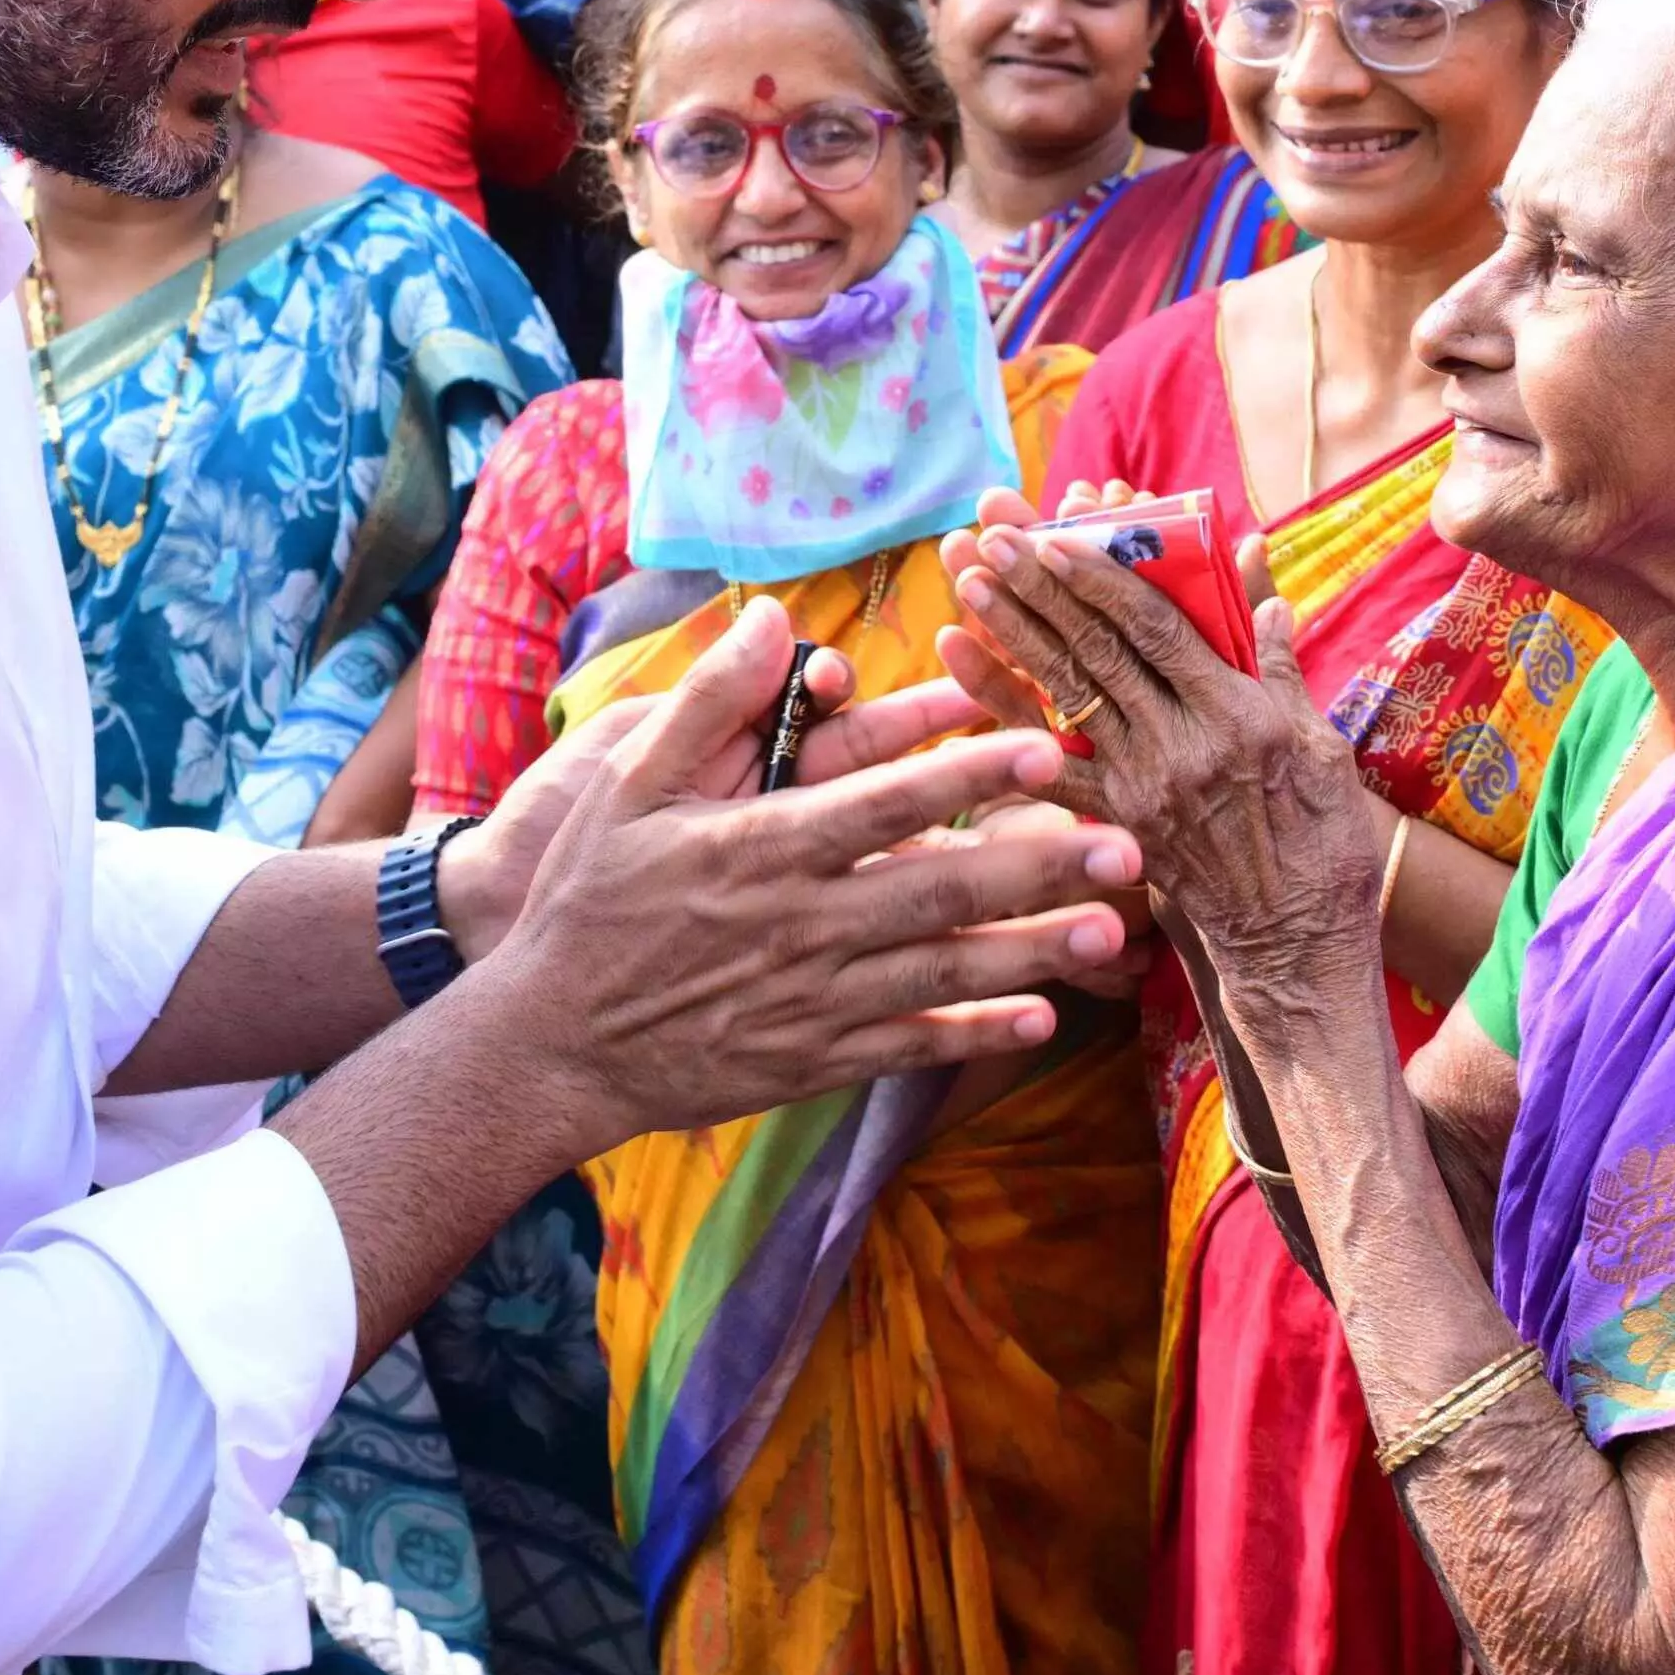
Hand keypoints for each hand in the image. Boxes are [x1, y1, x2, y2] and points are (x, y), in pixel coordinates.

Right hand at [476, 601, 1143, 1155]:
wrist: (549, 1043)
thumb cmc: (591, 900)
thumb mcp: (627, 785)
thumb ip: (707, 700)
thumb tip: (770, 615)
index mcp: (759, 847)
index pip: (881, 802)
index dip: (966, 771)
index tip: (1042, 744)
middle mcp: (797, 924)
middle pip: (937, 889)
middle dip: (1037, 865)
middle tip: (1125, 844)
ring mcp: (809, 999)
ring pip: (941, 970)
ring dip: (1032, 951)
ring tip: (1112, 932)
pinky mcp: (812, 1059)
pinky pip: (908, 1044)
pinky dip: (975, 1033)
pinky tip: (1042, 1018)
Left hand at [936, 506, 1388, 1039]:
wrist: (1297, 944)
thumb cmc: (1323, 842)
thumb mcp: (1322, 746)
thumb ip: (1283, 667)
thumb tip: (1262, 588)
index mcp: (1237, 717)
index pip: (1157, 631)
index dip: (1102, 579)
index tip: (1057, 533)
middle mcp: (1182, 747)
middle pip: (1099, 651)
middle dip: (1040, 588)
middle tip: (991, 536)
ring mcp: (1142, 788)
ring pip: (1066, 696)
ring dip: (1013, 635)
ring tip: (968, 583)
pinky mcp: (1116, 825)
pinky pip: (1049, 768)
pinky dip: (1003, 720)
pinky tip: (966, 677)